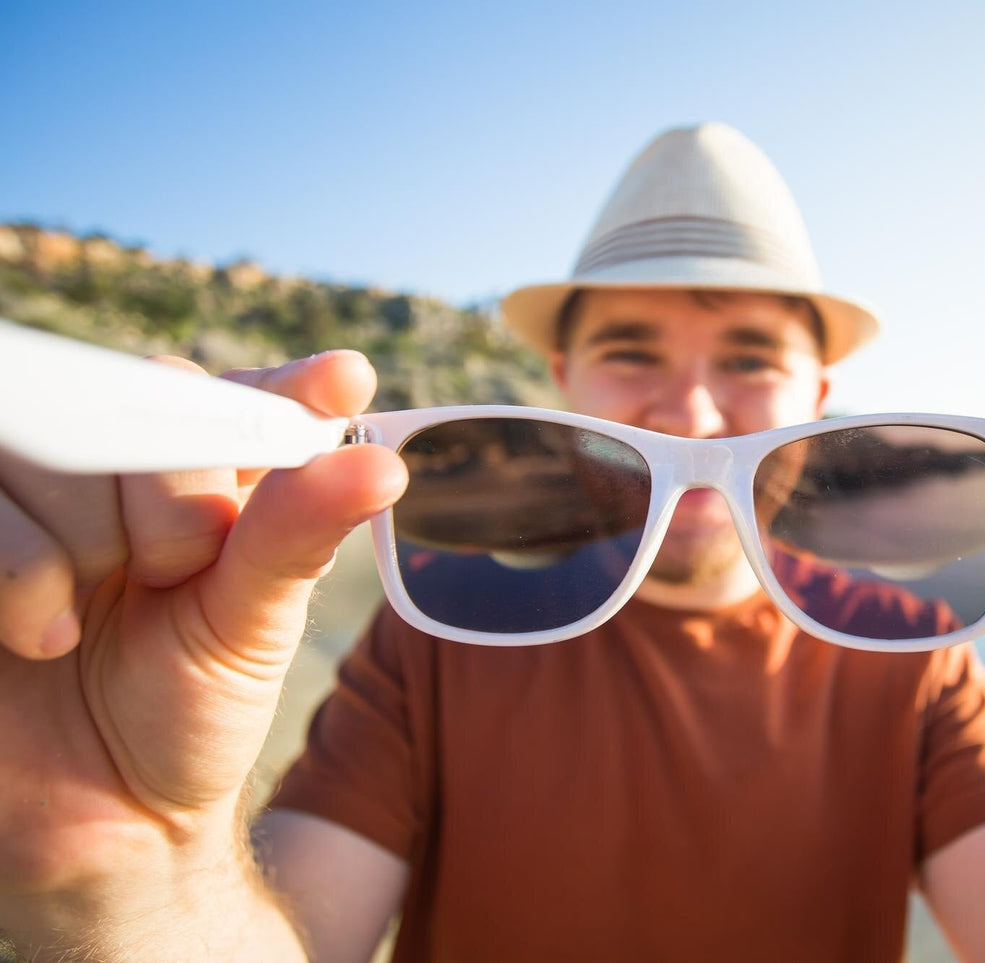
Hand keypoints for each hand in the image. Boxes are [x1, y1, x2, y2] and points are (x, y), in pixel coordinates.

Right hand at [0, 350, 406, 921]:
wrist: (90, 819)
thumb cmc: (185, 714)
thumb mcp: (251, 630)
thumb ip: (296, 536)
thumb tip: (383, 464)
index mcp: (208, 479)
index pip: (249, 397)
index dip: (291, 385)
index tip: (344, 382)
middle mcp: (120, 466)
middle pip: (148, 397)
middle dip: (176, 498)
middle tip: (170, 576)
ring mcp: (31, 492)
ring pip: (57, 444)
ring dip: (87, 546)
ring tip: (89, 623)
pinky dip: (22, 574)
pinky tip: (40, 636)